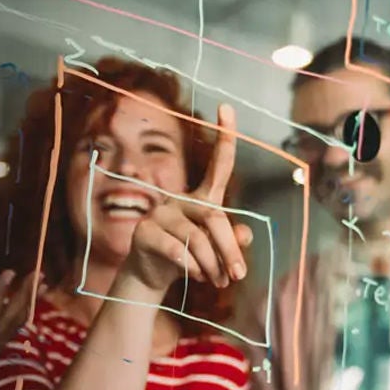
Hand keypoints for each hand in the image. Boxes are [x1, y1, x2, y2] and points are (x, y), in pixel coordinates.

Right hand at [121, 104, 252, 294]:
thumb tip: (245, 235)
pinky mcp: (145, 232)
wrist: (151, 276)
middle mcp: (181, 200)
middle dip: (230, 249)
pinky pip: (177, 250)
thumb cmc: (189, 258)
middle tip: (239, 275)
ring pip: (197, 239)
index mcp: (202, 199)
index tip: (226, 107)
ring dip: (212, 265)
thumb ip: (232, 241)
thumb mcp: (216, 251)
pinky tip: (197, 277)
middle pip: (215, 218)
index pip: (218, 165)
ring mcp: (161, 214)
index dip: (224, 136)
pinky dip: (192, 268)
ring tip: (219, 282)